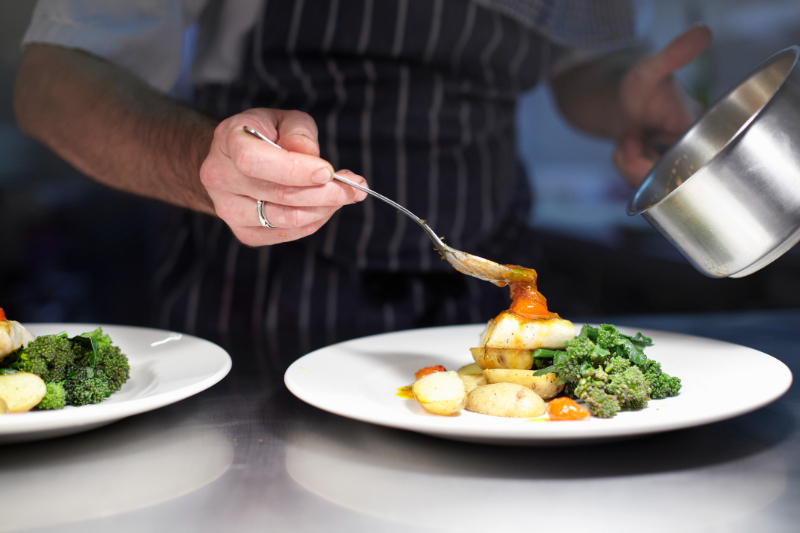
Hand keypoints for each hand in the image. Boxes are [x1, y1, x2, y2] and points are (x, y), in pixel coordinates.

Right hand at [200, 108, 366, 245]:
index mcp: (227, 140)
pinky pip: (287, 233)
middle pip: (279, 195)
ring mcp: (227, 209)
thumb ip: (299, 132)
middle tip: (355, 186)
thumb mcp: (284, 119)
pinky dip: (314, 221)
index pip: (254, 161)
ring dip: (325, 208)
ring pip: (287, 219)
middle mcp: (219, 177)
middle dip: (326, 193)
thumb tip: (310, 154)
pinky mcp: (244, 232)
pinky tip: (324, 206)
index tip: (328, 172)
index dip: (295, 169)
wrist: (236, 161)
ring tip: (344, 194)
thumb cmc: (266, 135)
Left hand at [613, 25, 711, 185]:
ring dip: (628, 163)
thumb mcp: (650, 69)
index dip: (656, 162)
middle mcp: (693, 147)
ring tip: (629, 138)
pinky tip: (629, 147)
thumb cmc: (635, 82)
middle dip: (636, 163)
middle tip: (629, 136)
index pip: (688, 164)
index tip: (637, 138)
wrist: (615, 96)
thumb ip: (672, 56)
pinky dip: (626, 167)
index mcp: (700, 126)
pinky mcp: (662, 170)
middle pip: (667, 181)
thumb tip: (703, 32)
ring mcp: (677, 161)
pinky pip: (641, 185)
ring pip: (651, 186)